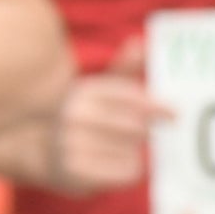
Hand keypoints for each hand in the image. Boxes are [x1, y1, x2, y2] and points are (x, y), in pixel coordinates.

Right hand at [43, 35, 160, 194]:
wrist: (41, 152)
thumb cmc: (81, 118)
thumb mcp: (97, 90)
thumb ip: (123, 68)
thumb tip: (140, 42)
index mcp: (82, 92)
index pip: (130, 97)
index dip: (156, 106)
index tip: (173, 114)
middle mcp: (74, 116)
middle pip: (137, 127)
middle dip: (141, 132)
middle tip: (132, 135)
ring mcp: (72, 144)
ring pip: (133, 151)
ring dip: (132, 152)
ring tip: (112, 150)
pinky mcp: (76, 171)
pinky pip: (126, 171)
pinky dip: (126, 171)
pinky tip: (109, 166)